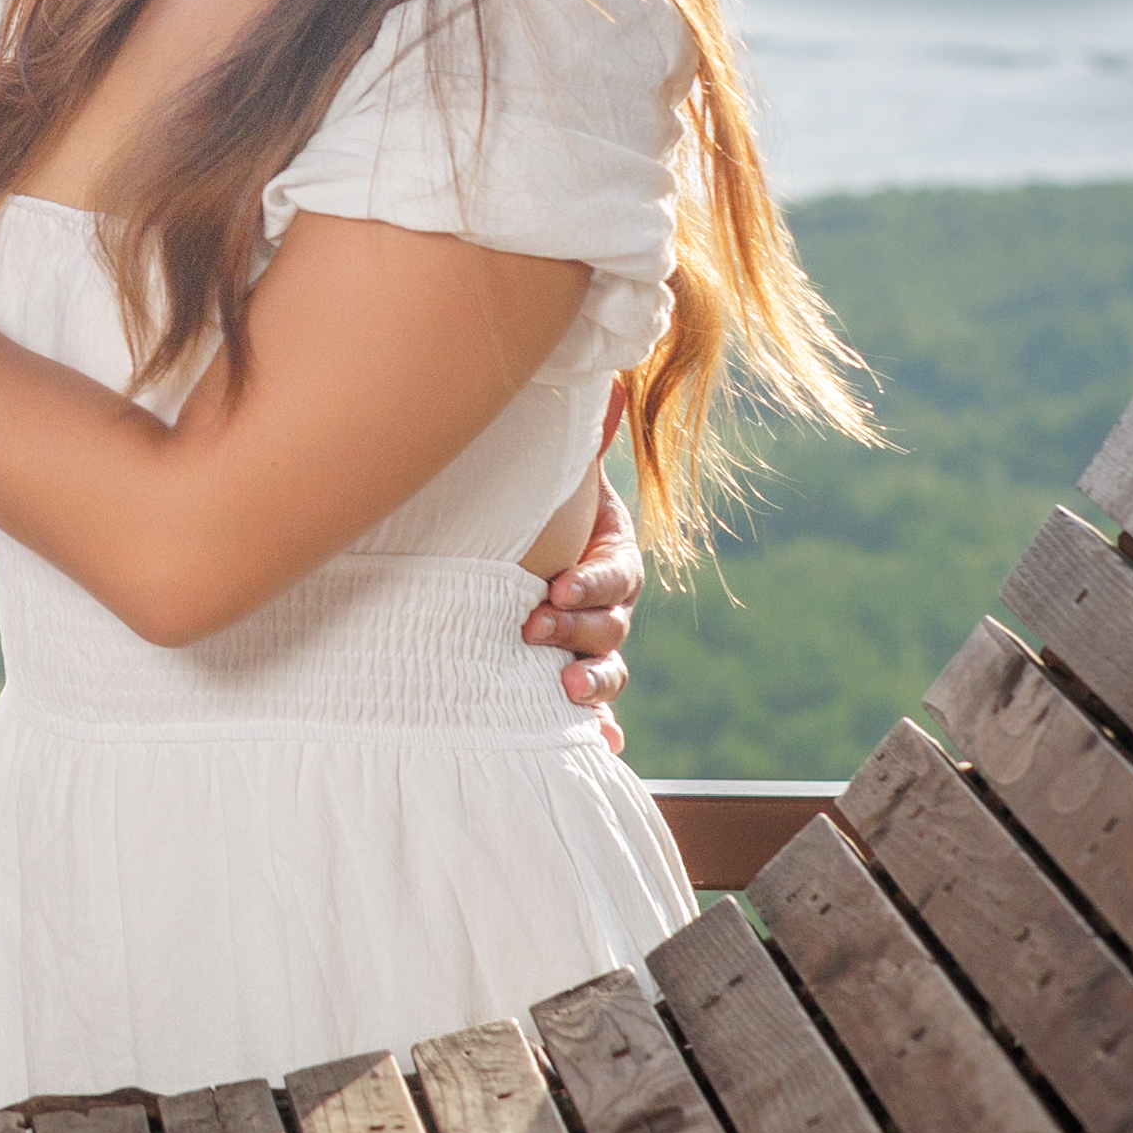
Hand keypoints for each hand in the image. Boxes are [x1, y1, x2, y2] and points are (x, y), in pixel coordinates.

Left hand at [524, 406, 639, 747]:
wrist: (516, 532)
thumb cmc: (533, 498)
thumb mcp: (557, 470)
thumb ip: (579, 440)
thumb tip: (607, 383)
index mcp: (611, 552)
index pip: (615, 572)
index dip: (593, 581)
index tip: (558, 586)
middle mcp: (608, 601)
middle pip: (612, 626)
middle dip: (579, 631)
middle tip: (535, 628)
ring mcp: (593, 640)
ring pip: (607, 666)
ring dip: (593, 683)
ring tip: (566, 692)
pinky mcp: (571, 668)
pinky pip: (594, 707)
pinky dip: (599, 727)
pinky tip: (602, 748)